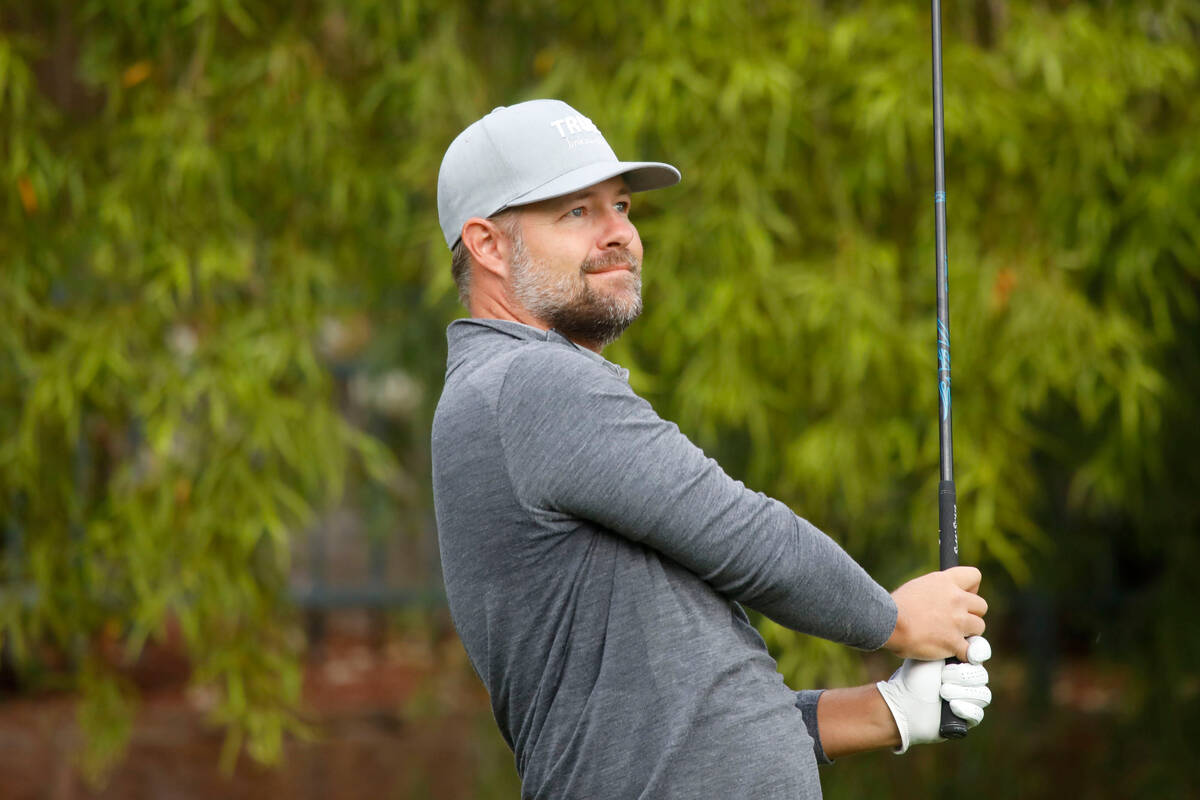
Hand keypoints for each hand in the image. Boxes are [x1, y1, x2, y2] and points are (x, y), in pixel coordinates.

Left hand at [875, 636, 992, 753]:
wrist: (903, 702)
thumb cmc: (915, 676)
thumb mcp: (932, 655)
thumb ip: (953, 644)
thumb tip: (971, 642)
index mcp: (960, 659)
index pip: (981, 652)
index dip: (979, 652)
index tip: (971, 655)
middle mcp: (967, 678)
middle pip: (982, 675)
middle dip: (963, 675)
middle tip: (943, 676)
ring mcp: (968, 698)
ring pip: (983, 695)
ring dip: (961, 692)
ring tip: (942, 691)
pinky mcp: (966, 717)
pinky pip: (978, 714)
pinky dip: (966, 709)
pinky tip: (952, 706)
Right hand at [885, 566, 986, 660]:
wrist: (887, 622)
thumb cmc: (896, 606)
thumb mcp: (918, 587)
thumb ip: (938, 591)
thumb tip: (943, 601)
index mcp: (945, 581)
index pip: (975, 576)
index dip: (971, 588)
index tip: (963, 596)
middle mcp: (956, 599)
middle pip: (982, 606)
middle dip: (971, 613)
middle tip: (955, 620)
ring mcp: (957, 621)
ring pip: (979, 627)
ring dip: (968, 633)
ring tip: (950, 636)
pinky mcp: (954, 642)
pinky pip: (971, 651)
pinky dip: (964, 653)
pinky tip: (955, 653)